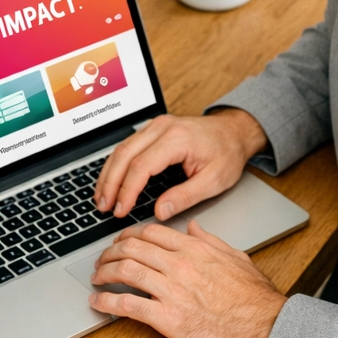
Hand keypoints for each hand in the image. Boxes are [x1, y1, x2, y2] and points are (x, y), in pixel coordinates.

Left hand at [89, 220, 286, 337]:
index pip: (151, 233)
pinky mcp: (166, 318)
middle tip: (102, 259)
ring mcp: (171, 290)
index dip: (129, 235)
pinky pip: (127, 305)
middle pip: (132, 248)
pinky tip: (97, 303)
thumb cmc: (253, 297)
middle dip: (110, 252)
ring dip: (104, 273)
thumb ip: (211, 240)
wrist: (263, 326)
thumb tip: (194, 227)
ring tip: (96, 278)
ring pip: (125, 271)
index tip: (120, 241)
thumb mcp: (235, 257)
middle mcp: (179, 265)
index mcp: (195, 249)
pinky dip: (106, 302)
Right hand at [94, 110, 267, 220]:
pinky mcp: (153, 128)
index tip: (121, 210)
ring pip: (122, 148)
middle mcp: (163, 127)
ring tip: (102, 198)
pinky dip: (116, 165)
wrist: (235, 131)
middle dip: (110, 183)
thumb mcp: (214, 180)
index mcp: (177, 139)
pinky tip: (111, 181)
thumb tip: (160, 212)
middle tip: (104, 207)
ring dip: (108, 174)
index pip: (142, 166)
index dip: (127, 191)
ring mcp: (156, 125)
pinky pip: (128, 145)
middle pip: (125, 154)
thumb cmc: (227, 153)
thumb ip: (186, 196)